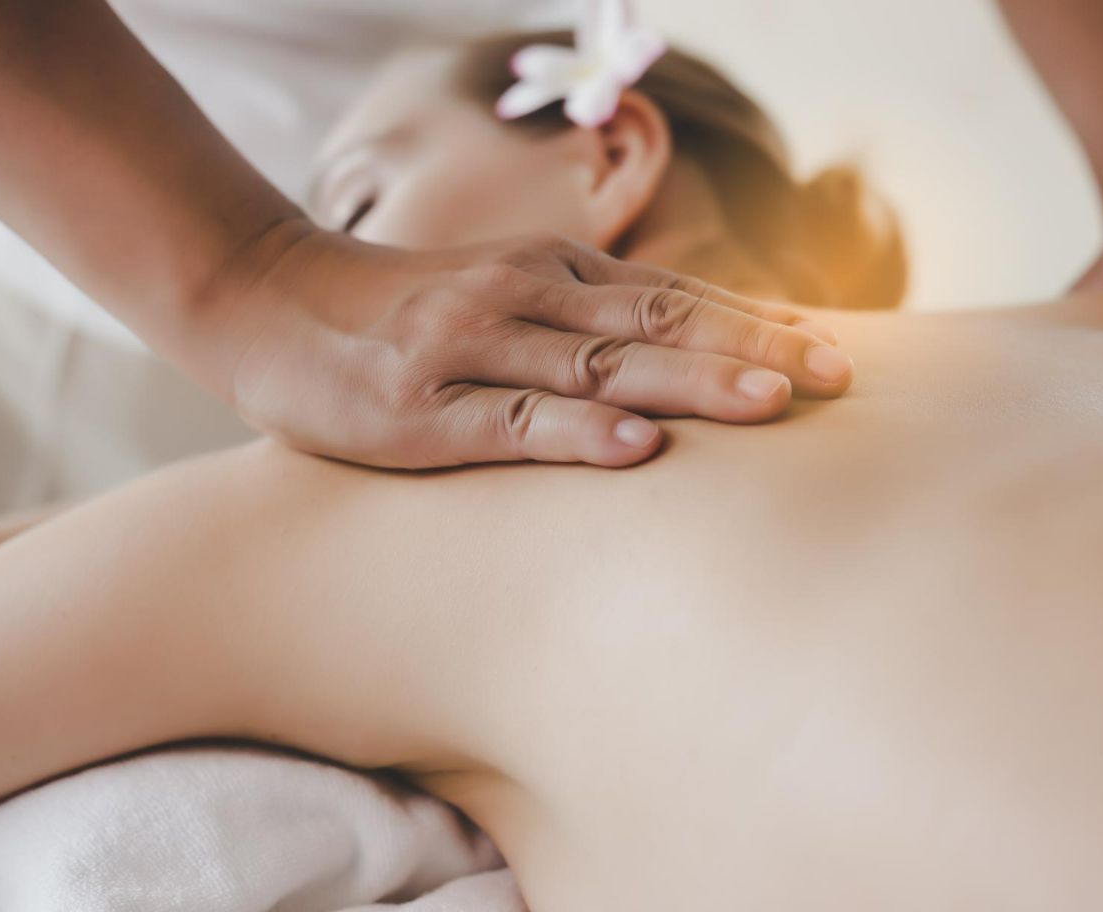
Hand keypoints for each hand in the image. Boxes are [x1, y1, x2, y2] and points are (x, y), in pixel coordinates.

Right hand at [199, 224, 852, 468]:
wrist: (263, 299)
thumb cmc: (401, 313)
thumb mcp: (503, 295)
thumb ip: (583, 318)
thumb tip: (681, 358)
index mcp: (552, 272)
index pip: (674, 297)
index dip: (756, 323)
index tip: (835, 349)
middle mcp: (523, 297)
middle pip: (659, 325)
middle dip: (755, 350)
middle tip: (839, 378)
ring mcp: (471, 350)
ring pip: (601, 366)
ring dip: (690, 382)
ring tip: (771, 404)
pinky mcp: (421, 412)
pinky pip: (513, 422)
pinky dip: (579, 433)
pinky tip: (638, 448)